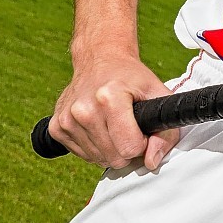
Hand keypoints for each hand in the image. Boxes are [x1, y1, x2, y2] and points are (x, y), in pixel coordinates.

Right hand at [48, 52, 177, 169]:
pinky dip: (95, 147)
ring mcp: (67, 119)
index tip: (142, 129)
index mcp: (109, 97)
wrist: (100, 60)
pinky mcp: (56, 127)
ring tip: (114, 124)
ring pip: (98, 160)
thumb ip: (165, 131)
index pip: (129, 148)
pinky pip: (82, 156)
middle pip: (114, 157)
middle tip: (129, 126)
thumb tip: (151, 162)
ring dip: (111, 148)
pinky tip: (99, 127)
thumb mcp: (158, 94)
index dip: (143, 144)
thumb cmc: (131, 77)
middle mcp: (83, 109)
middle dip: (127, 149)